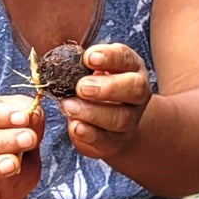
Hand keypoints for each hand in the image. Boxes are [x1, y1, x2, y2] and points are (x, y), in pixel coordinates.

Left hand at [60, 43, 151, 161]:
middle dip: (107, 87)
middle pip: (134, 89)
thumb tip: (61, 63)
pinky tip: (75, 126)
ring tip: (68, 106)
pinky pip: (106, 140)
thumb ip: (81, 67)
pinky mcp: (117, 141)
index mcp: (130, 68)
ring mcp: (130, 119)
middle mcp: (136, 93)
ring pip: (120, 117)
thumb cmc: (95, 89)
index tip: (89, 58)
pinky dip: (89, 134)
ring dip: (92, 112)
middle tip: (81, 87)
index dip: (110, 57)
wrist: (111, 125)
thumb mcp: (91, 72)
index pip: (126, 58)